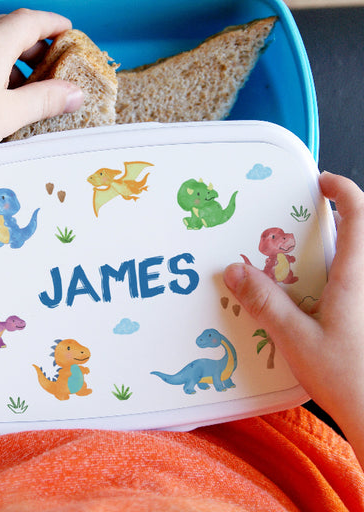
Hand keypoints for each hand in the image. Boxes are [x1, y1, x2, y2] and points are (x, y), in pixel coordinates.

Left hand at [0, 8, 82, 278]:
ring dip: (4, 56)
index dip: (52, 25)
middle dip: (30, 43)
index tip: (65, 30)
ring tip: (14, 87)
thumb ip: (45, 101)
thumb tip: (73, 93)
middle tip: (45, 64)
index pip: (31, 20)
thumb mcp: (9, 115)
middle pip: (6, 27)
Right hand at [224, 171, 363, 465]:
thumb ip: (266, 303)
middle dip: (325, 223)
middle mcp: (363, 283)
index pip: (359, 217)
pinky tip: (297, 301)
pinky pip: (341, 285)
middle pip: (354, 236)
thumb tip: (234, 271)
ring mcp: (361, 300)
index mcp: (355, 279)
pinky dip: (320, 280)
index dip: (343, 191)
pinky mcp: (357, 315)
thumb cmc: (349, 379)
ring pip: (346, 262)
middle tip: (289, 227)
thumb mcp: (297, 338)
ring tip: (286, 264)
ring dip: (320, 254)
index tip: (320, 181)